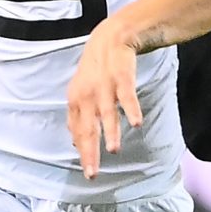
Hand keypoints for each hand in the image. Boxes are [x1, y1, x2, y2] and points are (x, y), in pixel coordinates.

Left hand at [66, 21, 143, 180]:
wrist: (111, 38)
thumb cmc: (96, 69)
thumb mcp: (81, 92)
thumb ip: (79, 117)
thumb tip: (74, 142)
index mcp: (76, 101)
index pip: (77, 131)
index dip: (82, 151)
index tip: (88, 171)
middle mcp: (86, 96)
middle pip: (88, 128)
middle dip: (90, 152)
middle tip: (93, 173)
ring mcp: (104, 86)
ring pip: (107, 113)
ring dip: (110, 132)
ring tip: (113, 150)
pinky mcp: (121, 77)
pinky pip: (127, 96)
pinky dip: (131, 109)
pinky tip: (136, 123)